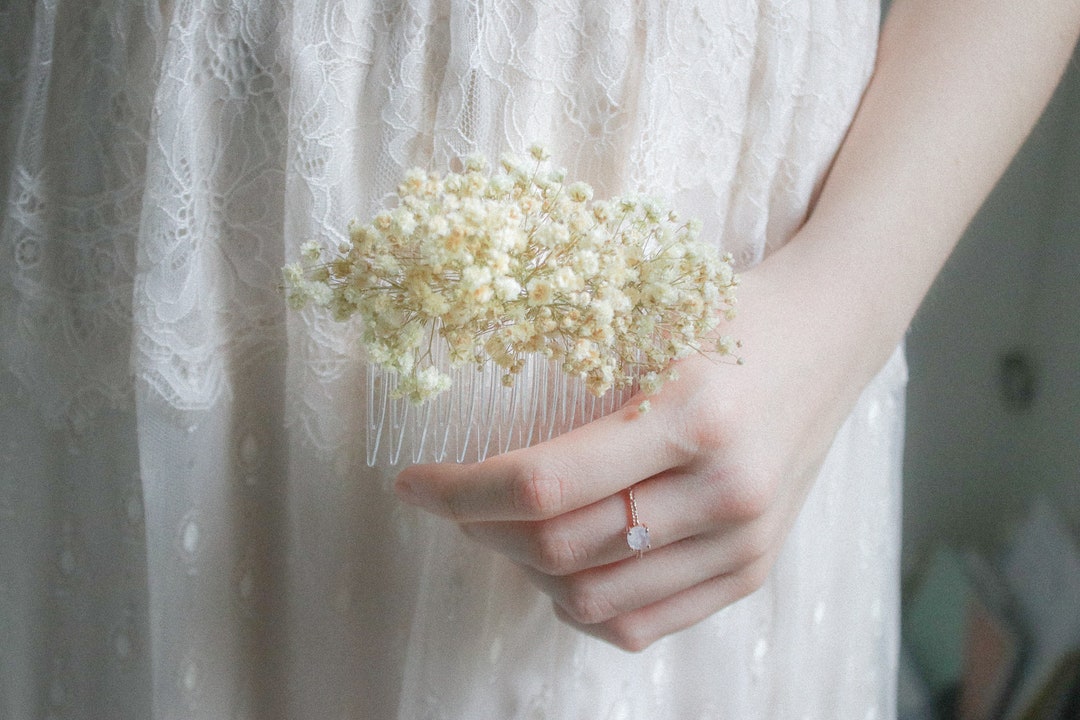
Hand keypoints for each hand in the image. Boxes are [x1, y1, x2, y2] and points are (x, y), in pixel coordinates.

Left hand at [394, 251, 875, 650]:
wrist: (829, 337)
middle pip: (561, 550)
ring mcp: (743, 542)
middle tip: (458, 500)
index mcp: (691, 415)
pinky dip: (583, 607)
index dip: (459, 492)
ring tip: (511, 531)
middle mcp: (724, 491)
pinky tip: (562, 568)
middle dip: (483, 530)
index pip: (541, 485)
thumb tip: (475, 447)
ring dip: (528, 573)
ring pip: (595, 601)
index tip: (414, 482)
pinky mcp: (752, 570)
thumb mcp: (650, 324)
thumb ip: (575, 390)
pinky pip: (643, 625)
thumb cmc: (729, 316)